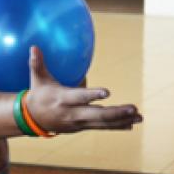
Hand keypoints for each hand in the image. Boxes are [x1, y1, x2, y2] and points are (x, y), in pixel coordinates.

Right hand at [24, 46, 141, 133]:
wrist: (33, 119)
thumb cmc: (38, 94)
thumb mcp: (37, 78)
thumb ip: (37, 63)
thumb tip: (34, 46)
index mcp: (63, 99)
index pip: (80, 97)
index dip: (93, 95)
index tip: (108, 93)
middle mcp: (73, 113)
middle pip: (97, 115)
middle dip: (117, 113)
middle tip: (134, 109)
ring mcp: (79, 122)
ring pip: (103, 123)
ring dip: (122, 120)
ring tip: (140, 117)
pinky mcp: (83, 126)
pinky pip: (102, 127)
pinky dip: (117, 126)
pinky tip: (132, 125)